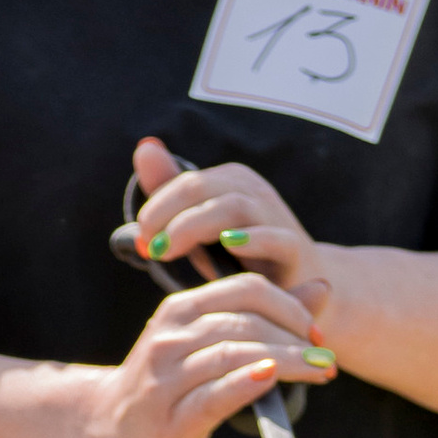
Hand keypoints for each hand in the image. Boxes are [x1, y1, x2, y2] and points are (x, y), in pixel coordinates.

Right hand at [96, 264, 335, 437]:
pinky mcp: (170, 419)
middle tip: (326, 357)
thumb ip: (263, 316)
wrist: (110, 433)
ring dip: (287, 361)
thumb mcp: (211, 342)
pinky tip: (272, 377)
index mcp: (180, 310)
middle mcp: (170, 336)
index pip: (246, 289)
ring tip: (320, 371)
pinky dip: (246, 383)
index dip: (291, 306)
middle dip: (295, 337)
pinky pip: (214, 394)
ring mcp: (166, 378)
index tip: (317, 333)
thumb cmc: (171, 387)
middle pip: (245, 321)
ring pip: (235, 354)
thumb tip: (322, 288)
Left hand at [127, 140, 352, 372]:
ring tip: (169, 250)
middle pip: (203, 188)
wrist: (297, 290)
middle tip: (149, 247)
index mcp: (229, 181)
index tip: (140, 242)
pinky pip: (276, 238)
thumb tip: (145, 147)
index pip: (185, 182)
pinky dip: (252, 239)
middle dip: (168, 215)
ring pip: (234, 207)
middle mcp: (252, 191)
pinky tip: (227, 246)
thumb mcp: (200, 229)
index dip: (156, 207)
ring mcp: (275, 217)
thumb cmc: (241, 261)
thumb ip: (172, 193)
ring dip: (194, 226)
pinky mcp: (295, 250)